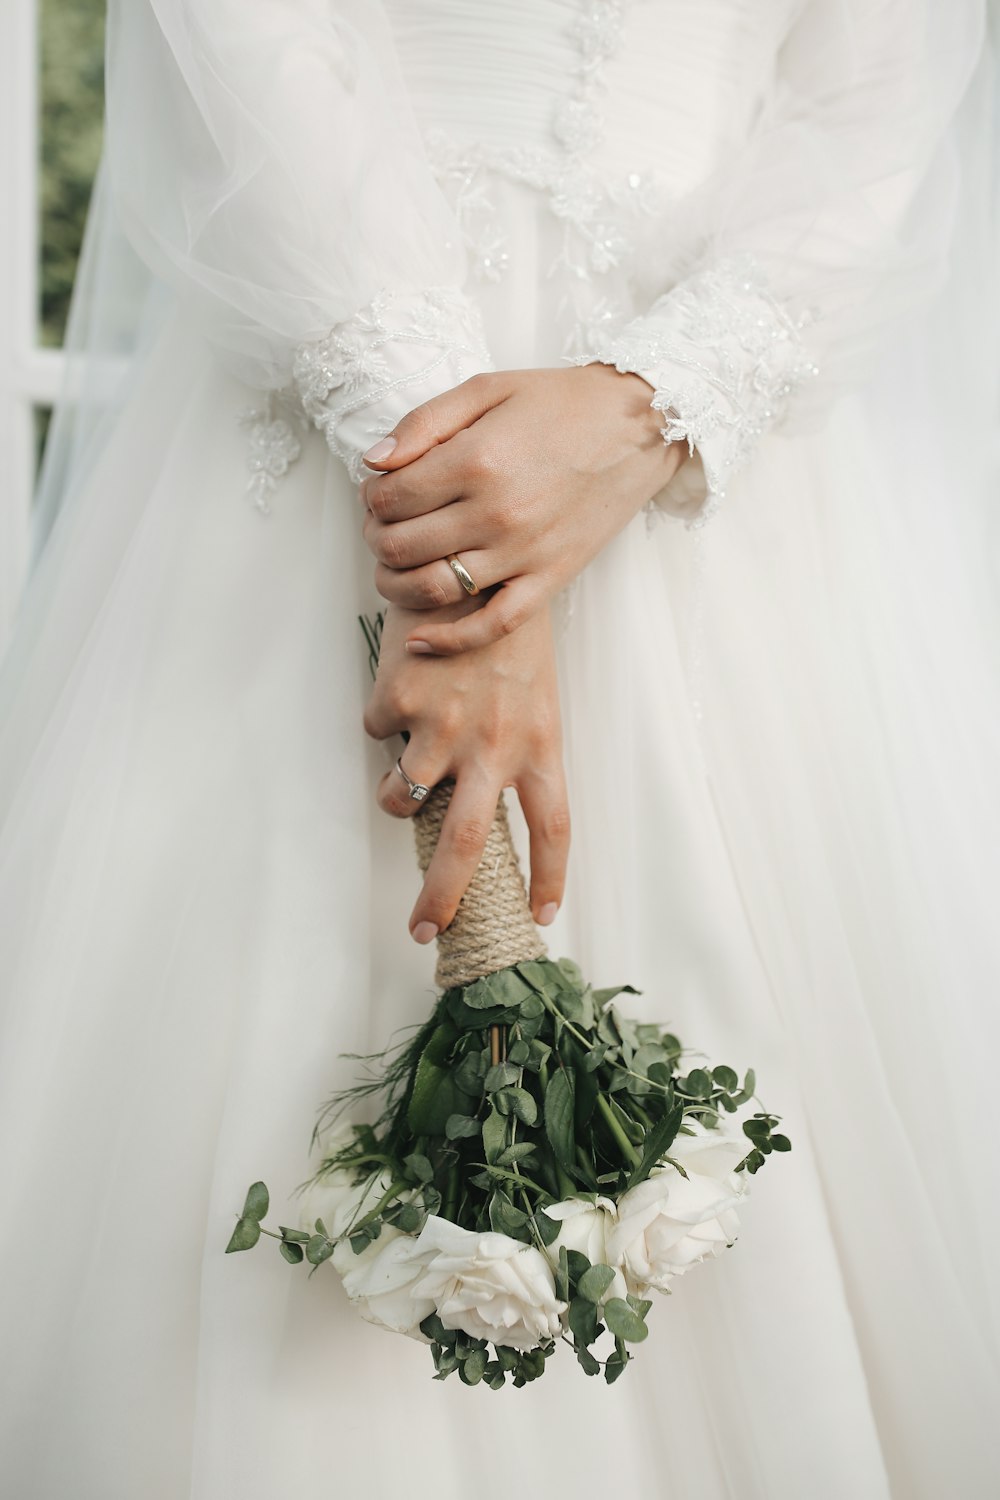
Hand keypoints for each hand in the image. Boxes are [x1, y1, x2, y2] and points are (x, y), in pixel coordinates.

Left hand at [359, 365, 687, 654]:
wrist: (639, 425)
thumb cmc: (561, 403)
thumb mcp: (487, 389)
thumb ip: (424, 422)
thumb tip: (374, 461)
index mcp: (477, 460)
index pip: (390, 499)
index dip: (372, 498)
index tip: (380, 491)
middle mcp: (497, 512)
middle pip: (402, 547)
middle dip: (377, 538)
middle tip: (383, 526)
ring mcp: (524, 552)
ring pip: (434, 590)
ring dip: (397, 586)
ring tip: (396, 567)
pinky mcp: (550, 578)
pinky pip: (492, 625)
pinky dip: (450, 641)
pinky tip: (420, 641)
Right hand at [364, 600, 569, 942]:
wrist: (466, 560)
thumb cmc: (506, 624)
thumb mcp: (532, 688)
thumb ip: (511, 746)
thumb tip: (471, 799)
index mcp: (539, 742)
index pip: (554, 827)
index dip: (550, 876)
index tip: (543, 914)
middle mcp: (493, 744)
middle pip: (467, 846)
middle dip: (441, 898)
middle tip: (424, 931)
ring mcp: (442, 726)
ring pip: (399, 795)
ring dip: (391, 795)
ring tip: (396, 776)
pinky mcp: (398, 701)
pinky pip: (374, 732)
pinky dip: (380, 718)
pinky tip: (401, 681)